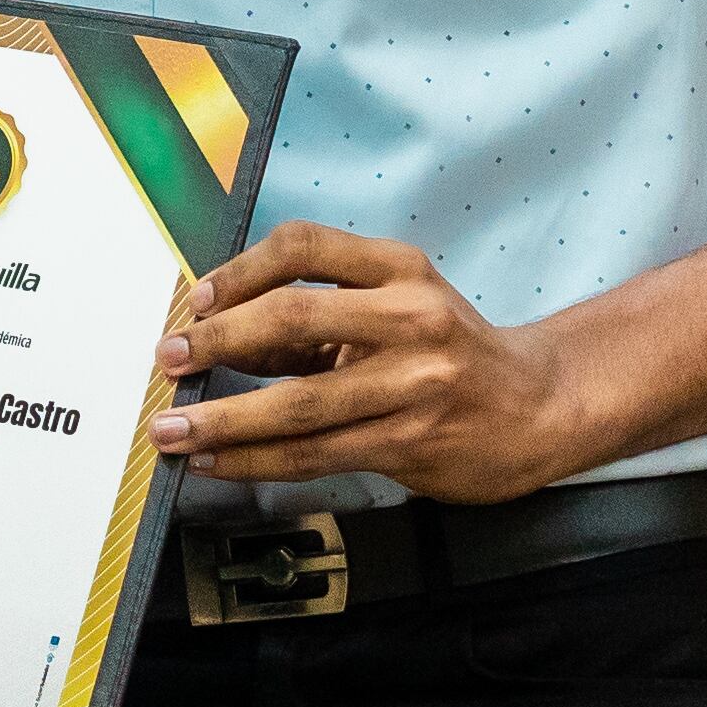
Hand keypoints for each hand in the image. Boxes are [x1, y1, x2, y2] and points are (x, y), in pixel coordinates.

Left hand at [144, 221, 581, 504]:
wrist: (539, 407)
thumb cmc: (450, 352)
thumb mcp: (399, 306)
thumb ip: (323, 313)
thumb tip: (221, 331)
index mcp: (400, 268)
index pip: (305, 245)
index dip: (239, 269)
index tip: (194, 299)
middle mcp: (410, 317)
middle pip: (292, 316)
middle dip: (216, 340)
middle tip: (167, 360)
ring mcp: (414, 383)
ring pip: (298, 402)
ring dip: (223, 418)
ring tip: (172, 431)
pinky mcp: (411, 442)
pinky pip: (316, 453)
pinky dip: (257, 459)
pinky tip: (217, 461)